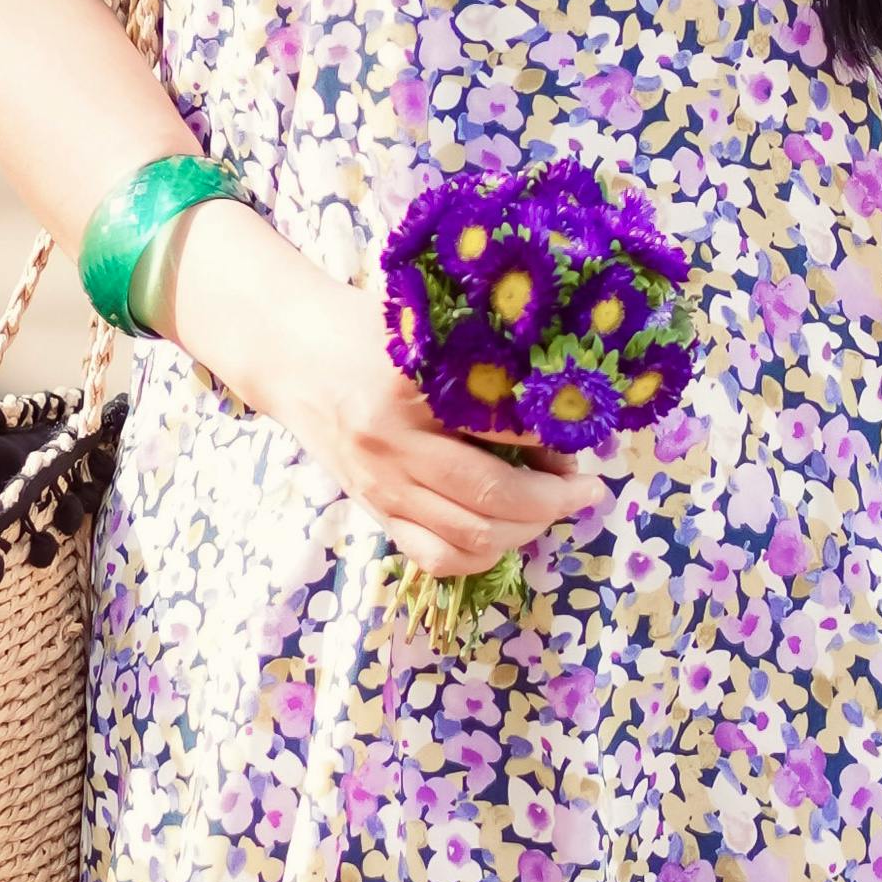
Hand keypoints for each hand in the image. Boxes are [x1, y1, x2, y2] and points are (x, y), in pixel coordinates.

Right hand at [182, 222, 608, 583]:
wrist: (292, 357)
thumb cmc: (365, 330)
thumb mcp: (421, 324)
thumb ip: (480, 350)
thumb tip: (560, 383)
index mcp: (408, 387)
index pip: (500, 422)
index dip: (553, 432)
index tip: (584, 426)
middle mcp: (392, 445)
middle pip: (491, 493)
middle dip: (555, 498)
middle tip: (589, 485)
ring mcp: (381, 487)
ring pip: (470, 535)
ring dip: (528, 529)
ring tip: (554, 506)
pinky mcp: (375, 512)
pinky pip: (436, 557)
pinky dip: (483, 554)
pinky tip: (510, 530)